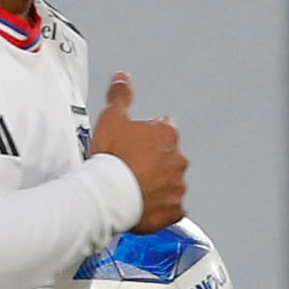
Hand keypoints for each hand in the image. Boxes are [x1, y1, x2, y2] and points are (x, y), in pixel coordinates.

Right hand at [90, 72, 188, 233]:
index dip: (146, 135)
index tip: (132, 143)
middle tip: (130, 167)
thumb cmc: (111, 157)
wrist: (110, 194)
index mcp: (166, 135)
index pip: (163, 128)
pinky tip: (142, 205)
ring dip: (157, 183)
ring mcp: (177, 186)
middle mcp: (178, 159)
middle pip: (168, 156)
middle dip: (154, 161)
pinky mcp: (175, 210)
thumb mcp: (111, 118)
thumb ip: (120, 96)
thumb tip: (123, 77)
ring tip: (133, 188)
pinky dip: (160, 207)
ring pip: (170, 182)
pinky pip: (171, 208)